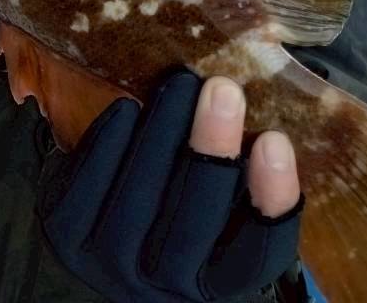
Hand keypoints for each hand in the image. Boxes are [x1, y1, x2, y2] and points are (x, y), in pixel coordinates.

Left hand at [38, 70, 303, 302]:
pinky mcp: (68, 238)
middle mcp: (168, 285)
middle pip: (195, 224)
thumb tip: (299, 97)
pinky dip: (106, 147)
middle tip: (223, 89)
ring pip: (141, 203)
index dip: (271, 200)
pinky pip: (85, 193)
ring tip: (181, 84)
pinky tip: (127, 109)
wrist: (109, 234)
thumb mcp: (228, 203)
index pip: (257, 255)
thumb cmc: (187, 202)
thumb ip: (253, 168)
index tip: (277, 141)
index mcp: (220, 282)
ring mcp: (113, 265)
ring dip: (161, 138)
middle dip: (210, 151)